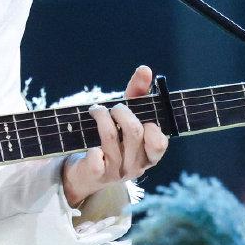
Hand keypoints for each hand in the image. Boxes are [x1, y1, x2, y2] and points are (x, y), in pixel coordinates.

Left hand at [61, 65, 168, 207]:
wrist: (85, 174)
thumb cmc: (113, 140)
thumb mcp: (127, 117)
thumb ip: (138, 94)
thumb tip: (145, 70)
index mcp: (149, 154)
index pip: (159, 143)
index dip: (151, 126)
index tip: (140, 115)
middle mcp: (136, 166)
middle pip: (134, 132)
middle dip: (121, 111)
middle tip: (113, 108)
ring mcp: (116, 172)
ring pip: (111, 137)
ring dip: (101, 116)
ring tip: (96, 111)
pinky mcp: (96, 174)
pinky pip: (95, 156)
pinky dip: (91, 144)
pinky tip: (89, 140)